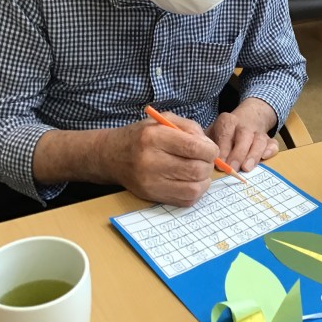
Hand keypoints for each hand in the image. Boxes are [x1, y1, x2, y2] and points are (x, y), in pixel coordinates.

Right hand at [97, 113, 218, 206]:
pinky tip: (189, 181)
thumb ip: (189, 128)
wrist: (111, 155)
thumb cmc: (141, 136)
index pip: (193, 148)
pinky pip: (184, 201)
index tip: (211, 150)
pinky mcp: (151, 196)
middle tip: (205, 161)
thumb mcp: (163, 120)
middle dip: (208, 166)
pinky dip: (194, 192)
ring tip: (198, 171)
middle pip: (196, 170)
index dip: (210, 150)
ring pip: (193, 189)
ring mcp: (150, 182)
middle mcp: (150, 161)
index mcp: (153, 137)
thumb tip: (210, 147)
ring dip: (203, 181)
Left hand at [206, 99, 278, 172]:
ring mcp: (258, 132)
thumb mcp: (213, 132)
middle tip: (233, 168)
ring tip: (247, 168)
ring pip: (259, 141)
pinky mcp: (269, 139)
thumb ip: (207, 144)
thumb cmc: (225, 131)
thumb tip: (199, 160)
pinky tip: (265, 158)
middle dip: (238, 153)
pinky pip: (272, 143)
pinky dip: (270, 150)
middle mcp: (244, 125)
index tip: (219, 162)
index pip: (226, 132)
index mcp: (228, 121)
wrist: (249, 116)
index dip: (223, 148)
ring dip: (253, 155)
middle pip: (243, 136)